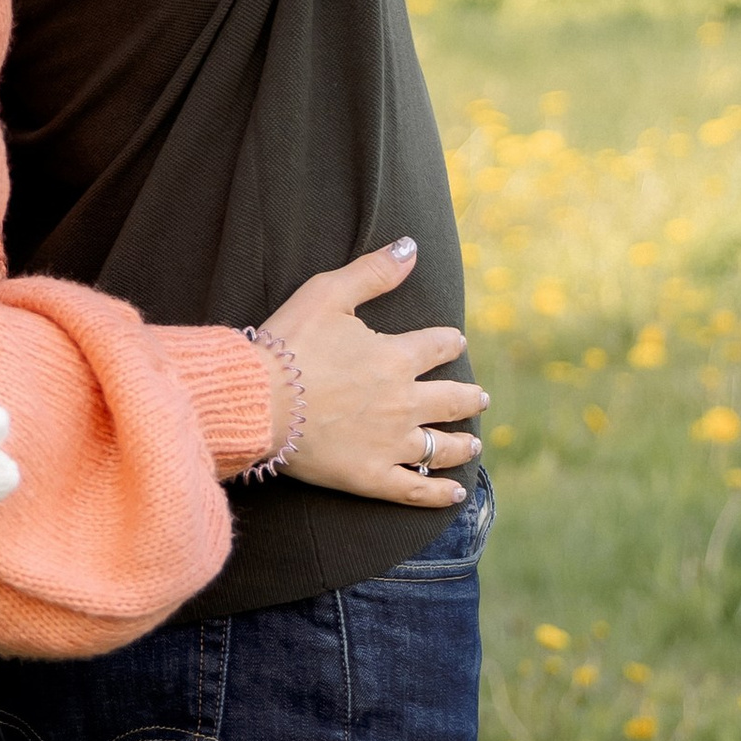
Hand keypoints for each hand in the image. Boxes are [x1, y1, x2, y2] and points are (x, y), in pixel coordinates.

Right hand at [258, 239, 485, 508]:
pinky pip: (416, 490)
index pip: (437, 347)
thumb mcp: (328, 293)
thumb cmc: (289, 344)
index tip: (456, 343)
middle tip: (481, 398)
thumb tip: (411, 246)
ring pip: (442, 447)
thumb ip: (373, 272)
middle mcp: (404, 402)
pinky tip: (456, 493)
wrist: (259, 401)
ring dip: (463, 444)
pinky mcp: (372, 477)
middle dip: (469, 397)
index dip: (449, 343)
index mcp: (396, 357)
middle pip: (451, 399)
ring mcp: (391, 443)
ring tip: (474, 444)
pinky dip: (440, 493)